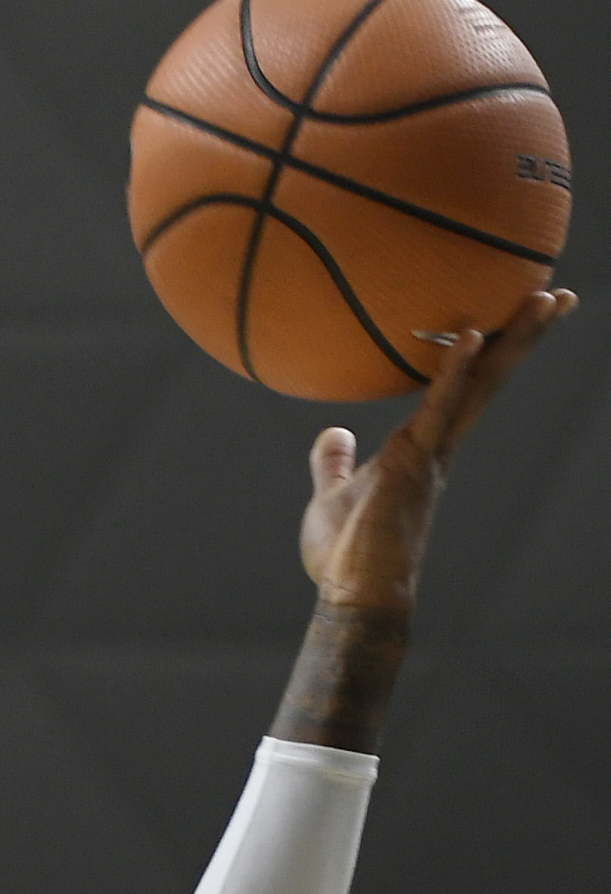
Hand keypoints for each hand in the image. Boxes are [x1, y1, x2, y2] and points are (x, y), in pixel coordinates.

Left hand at [299, 290, 573, 609]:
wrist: (355, 598)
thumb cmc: (347, 556)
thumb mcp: (334, 497)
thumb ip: (336, 465)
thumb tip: (334, 434)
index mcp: (422, 446)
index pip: (463, 387)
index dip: (489, 351)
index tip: (513, 317)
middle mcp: (438, 444)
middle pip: (488, 378)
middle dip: (523, 337)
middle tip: (559, 295)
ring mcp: (430, 452)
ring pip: (479, 385)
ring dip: (512, 340)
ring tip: (546, 297)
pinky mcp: (414, 462)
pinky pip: (437, 407)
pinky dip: (453, 371)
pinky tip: (470, 334)